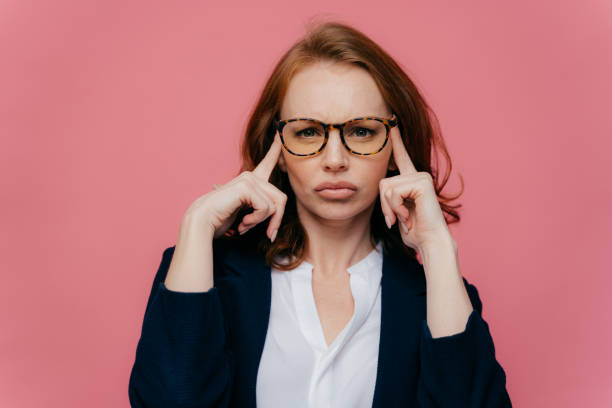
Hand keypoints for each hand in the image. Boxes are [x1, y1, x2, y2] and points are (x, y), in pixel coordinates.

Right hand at [183, 131, 286, 241]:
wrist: (203, 221)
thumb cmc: (222, 220)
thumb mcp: (248, 215)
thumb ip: (261, 212)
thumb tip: (275, 225)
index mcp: (251, 181)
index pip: (267, 162)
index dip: (276, 147)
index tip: (280, 131)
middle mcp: (251, 177)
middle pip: (281, 199)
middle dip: (276, 220)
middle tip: (267, 234)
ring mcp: (249, 179)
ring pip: (275, 205)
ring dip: (262, 222)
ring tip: (245, 226)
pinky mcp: (246, 186)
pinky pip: (265, 208)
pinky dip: (255, 220)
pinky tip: (242, 222)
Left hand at [378, 127, 452, 251]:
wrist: (430, 242)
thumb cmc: (415, 231)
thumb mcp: (397, 211)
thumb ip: (390, 198)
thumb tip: (383, 187)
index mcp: (412, 181)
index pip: (401, 156)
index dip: (396, 140)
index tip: (392, 119)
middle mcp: (418, 175)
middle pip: (382, 182)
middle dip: (384, 205)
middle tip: (396, 219)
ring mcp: (421, 177)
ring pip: (386, 187)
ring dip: (390, 209)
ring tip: (404, 218)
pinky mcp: (421, 182)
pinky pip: (393, 192)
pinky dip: (396, 208)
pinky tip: (409, 216)